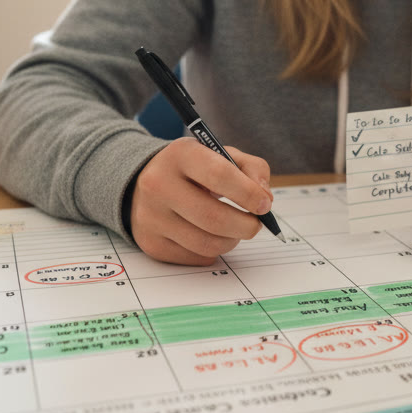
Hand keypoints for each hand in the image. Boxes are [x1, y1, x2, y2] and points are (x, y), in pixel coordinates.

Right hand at [129, 138, 273, 264]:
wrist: (147, 183)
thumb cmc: (194, 169)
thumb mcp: (221, 155)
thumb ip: (251, 169)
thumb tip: (265, 199)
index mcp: (180, 155)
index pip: (219, 175)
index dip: (248, 193)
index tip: (264, 205)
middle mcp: (158, 184)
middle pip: (213, 218)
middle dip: (245, 226)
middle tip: (256, 224)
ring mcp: (151, 217)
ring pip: (206, 243)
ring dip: (232, 241)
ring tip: (235, 230)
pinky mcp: (151, 243)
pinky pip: (195, 257)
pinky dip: (213, 251)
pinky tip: (211, 235)